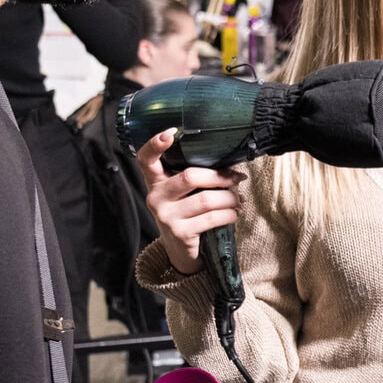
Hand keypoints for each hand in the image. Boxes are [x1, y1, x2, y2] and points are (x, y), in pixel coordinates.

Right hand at [137, 129, 243, 274]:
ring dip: (229, 198)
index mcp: (154, 181)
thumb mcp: (183, 193)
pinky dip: (229, 214)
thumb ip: (194, 177)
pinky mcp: (180, 233)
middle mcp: (156, 197)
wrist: (181, 250)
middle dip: (219, 176)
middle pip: (190, 177)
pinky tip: (234, 213)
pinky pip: (212, 218)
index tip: (171, 132)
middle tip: (237, 178)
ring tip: (238, 199)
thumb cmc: (187, 213)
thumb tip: (229, 164)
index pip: (145, 159)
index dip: (155, 144)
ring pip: (206, 199)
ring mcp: (166, 216)